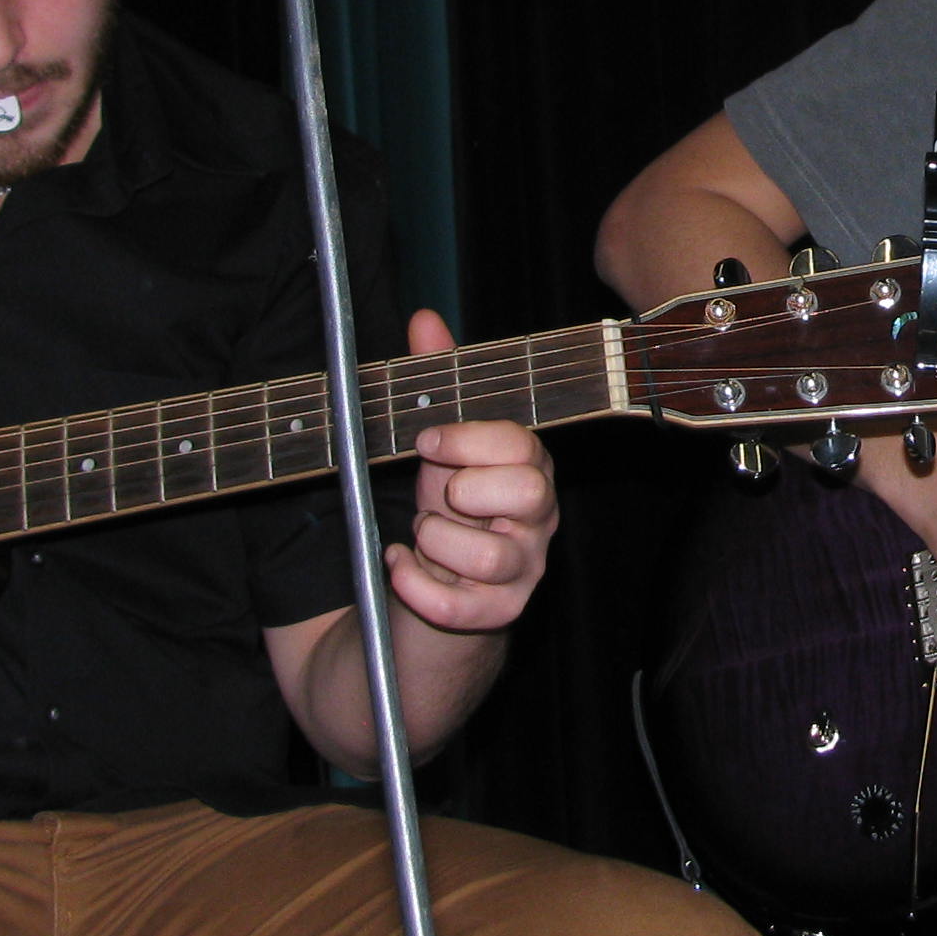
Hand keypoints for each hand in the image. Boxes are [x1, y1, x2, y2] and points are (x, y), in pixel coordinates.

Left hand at [387, 309, 557, 636]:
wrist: (433, 594)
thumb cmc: (446, 514)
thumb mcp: (439, 448)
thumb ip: (437, 385)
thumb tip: (424, 320)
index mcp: (528, 470)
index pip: (523, 444)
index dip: (469, 438)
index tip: (427, 441)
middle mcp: (538, 521)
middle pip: (529, 493)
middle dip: (465, 488)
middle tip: (438, 495)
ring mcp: (523, 572)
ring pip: (490, 556)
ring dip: (436, 541)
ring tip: (420, 536)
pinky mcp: (498, 615)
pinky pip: (458, 607)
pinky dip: (414, 585)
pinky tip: (399, 567)